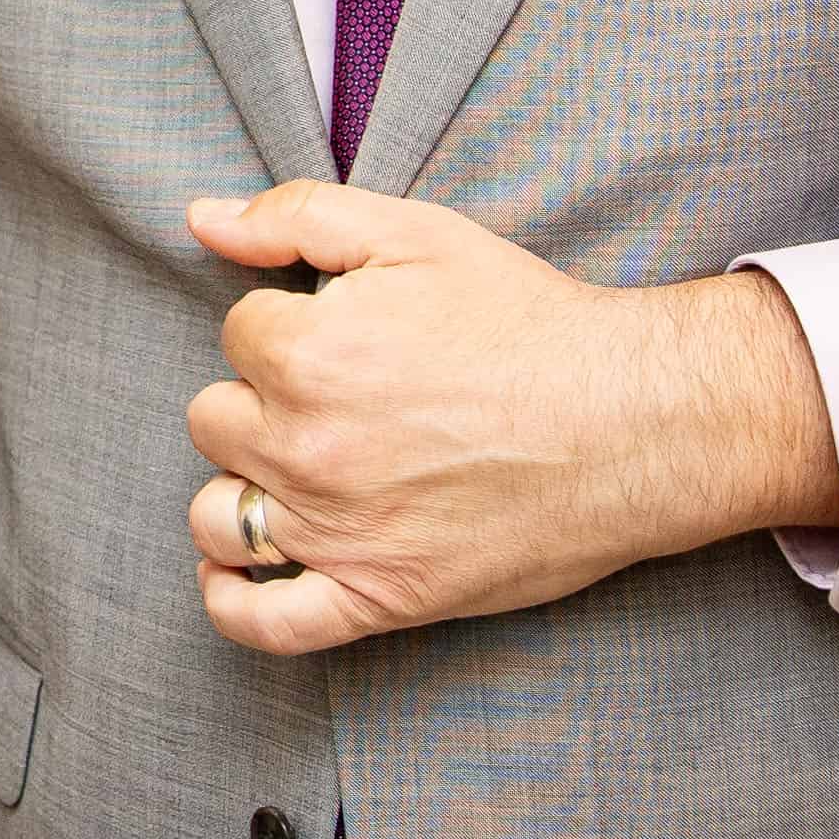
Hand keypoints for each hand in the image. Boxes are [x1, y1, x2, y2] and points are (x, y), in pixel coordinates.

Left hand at [180, 182, 838, 656]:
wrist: (637, 422)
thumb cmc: (529, 322)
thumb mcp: (415, 234)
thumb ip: (295, 216)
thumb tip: (201, 220)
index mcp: (307, 354)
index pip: (237, 335)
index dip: (289, 326)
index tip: (347, 335)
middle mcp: (307, 448)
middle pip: (215, 420)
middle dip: (261, 401)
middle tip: (338, 397)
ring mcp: (338, 532)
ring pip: (220, 514)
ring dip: (244, 489)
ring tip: (297, 471)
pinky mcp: (378, 597)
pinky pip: (262, 622)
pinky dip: (232, 601)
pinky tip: (237, 569)